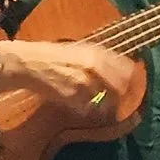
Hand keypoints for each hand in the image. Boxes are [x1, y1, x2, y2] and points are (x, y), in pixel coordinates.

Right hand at [0, 37, 142, 122]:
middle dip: (119, 96)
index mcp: (97, 53)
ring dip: (103, 105)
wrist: (28, 64)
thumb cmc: (51, 55)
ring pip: (106, 102)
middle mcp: (94, 68)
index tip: (130, 84)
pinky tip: (76, 103)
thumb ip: (99, 59)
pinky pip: (88, 109)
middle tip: (115, 100)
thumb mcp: (78, 50)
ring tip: (94, 102)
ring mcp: (84, 84)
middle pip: (121, 88)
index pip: (127, 69)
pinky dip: (85, 109)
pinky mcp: (73, 98)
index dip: (130, 79)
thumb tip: (121, 69)